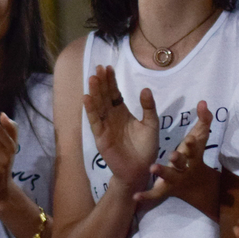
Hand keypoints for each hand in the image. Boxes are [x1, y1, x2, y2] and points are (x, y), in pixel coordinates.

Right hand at [82, 65, 158, 188]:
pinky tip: (87, 97)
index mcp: (123, 113)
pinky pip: (95, 121)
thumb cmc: (146, 148)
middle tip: (99, 68)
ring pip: (98, 106)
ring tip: (92, 78)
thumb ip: (148, 108)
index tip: (108, 67)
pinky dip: (90, 109)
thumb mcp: (151, 125)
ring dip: (94, 92)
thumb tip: (145, 89)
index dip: (111, 81)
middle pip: (105, 96)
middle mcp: (112, 117)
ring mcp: (105, 126)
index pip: (115, 93)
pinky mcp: (101, 136)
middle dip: (102, 82)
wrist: (140, 170)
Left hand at [135, 101, 213, 209]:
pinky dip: (146, 195)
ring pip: (169, 176)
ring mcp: (175, 179)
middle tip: (172, 154)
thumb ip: (203, 120)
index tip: (190, 139)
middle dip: (178, 159)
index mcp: (193, 154)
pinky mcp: (165, 190)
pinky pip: (155, 193)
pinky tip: (135, 195)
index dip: (193, 144)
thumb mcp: (200, 139)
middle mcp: (185, 167)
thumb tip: (202, 101)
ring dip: (162, 172)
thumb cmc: (195, 155)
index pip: (195, 148)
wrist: (195, 185)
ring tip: (152, 167)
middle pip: (182, 162)